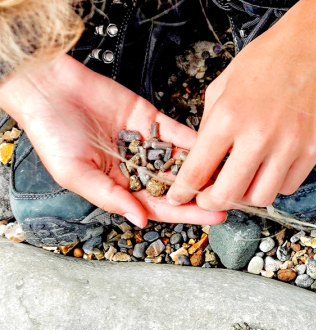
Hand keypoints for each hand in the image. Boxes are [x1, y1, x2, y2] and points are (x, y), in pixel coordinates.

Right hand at [0, 54, 226, 227]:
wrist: (48, 89)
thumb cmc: (51, 134)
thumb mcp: (75, 173)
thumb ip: (109, 196)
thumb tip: (140, 219)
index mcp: (119, 185)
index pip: (160, 205)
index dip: (187, 213)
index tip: (214, 216)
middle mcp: (136, 167)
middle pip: (178, 186)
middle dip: (205, 193)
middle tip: (233, 198)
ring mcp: (146, 143)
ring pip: (182, 159)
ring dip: (207, 168)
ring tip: (232, 175)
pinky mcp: (151, 119)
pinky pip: (178, 133)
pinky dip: (197, 140)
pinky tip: (218, 148)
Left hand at [166, 0, 315, 210]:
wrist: (312, 50)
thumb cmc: (266, 62)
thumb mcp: (222, 86)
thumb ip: (210, 125)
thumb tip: (204, 158)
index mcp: (229, 117)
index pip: (197, 170)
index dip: (183, 191)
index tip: (179, 197)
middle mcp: (258, 136)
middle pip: (228, 195)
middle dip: (212, 201)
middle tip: (210, 196)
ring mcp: (289, 146)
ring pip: (261, 198)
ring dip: (247, 196)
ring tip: (243, 181)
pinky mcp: (312, 151)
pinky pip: (288, 186)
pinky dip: (275, 184)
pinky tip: (270, 169)